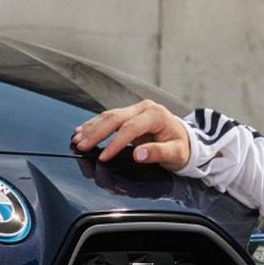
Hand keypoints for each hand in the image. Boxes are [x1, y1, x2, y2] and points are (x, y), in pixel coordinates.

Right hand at [71, 100, 189, 171]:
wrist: (186, 140)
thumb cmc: (182, 148)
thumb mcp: (176, 154)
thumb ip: (158, 153)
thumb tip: (139, 155)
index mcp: (156, 115)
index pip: (130, 128)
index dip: (115, 143)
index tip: (103, 157)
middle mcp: (144, 108)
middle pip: (115, 118)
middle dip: (96, 132)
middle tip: (81, 145)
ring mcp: (136, 110)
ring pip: (109, 116)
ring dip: (91, 128)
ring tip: (77, 139)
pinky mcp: (130, 115)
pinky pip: (109, 118)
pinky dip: (95, 125)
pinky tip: (82, 130)